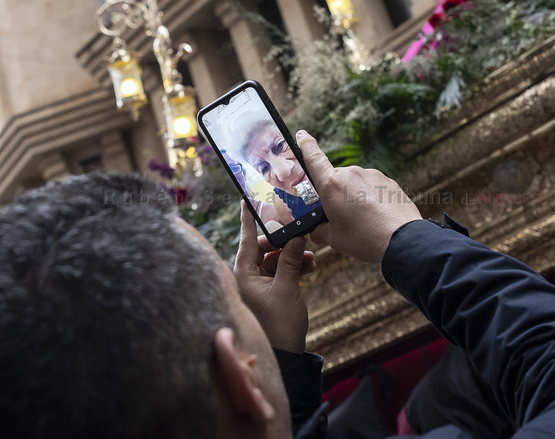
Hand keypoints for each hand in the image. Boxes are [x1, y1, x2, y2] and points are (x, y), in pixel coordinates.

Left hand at [233, 204, 315, 352]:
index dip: (248, 219)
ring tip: (311, 256)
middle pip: (263, 248)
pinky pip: (280, 272)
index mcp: (243, 275)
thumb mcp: (287, 288)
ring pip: (274, 260)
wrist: (286, 354)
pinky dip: (294, 268)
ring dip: (292, 256)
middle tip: (300, 232)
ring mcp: (258, 286)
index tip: (247, 199)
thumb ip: (291, 260)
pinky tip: (310, 266)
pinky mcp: (269, 292)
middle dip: (284, 242)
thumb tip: (297, 236)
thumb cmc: (280, 324)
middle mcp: (247, 278)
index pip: (246, 240)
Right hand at [297, 131, 421, 263]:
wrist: (401, 240)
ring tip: (364, 222)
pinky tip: (378, 218)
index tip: (302, 134)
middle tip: (343, 218)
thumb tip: (316, 232)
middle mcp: (352, 174)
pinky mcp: (389, 182)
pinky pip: (374, 189)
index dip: (306, 144)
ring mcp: (372, 176)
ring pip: (357, 185)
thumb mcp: (334, 239)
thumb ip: (321, 231)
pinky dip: (373, 200)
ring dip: (356, 198)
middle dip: (337, 195)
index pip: (314, 158)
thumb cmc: (364, 239)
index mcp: (332, 184)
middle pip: (337, 180)